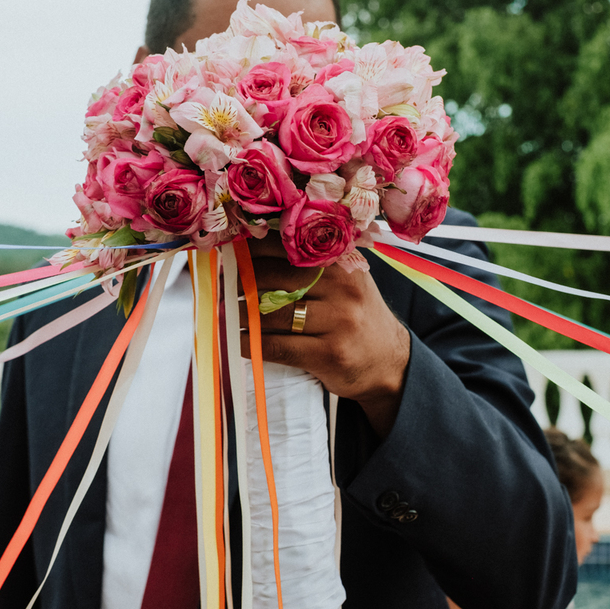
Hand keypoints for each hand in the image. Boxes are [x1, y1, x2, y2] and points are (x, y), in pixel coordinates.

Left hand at [237, 234, 410, 434]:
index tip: (227, 251)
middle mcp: (343, 287)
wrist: (389, 362)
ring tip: (224, 312)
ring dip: (241, 314)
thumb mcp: (344, 279)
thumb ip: (309, 263)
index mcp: (341, 261)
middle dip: (241, 281)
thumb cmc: (353, 315)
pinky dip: (252, 343)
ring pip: (273, 314)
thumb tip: (249, 249)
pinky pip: (278, 347)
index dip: (251, 247)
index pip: (286, 245)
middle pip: (274, 278)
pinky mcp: (330, 354)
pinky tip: (238, 340)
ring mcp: (339, 322)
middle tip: (220, 283)